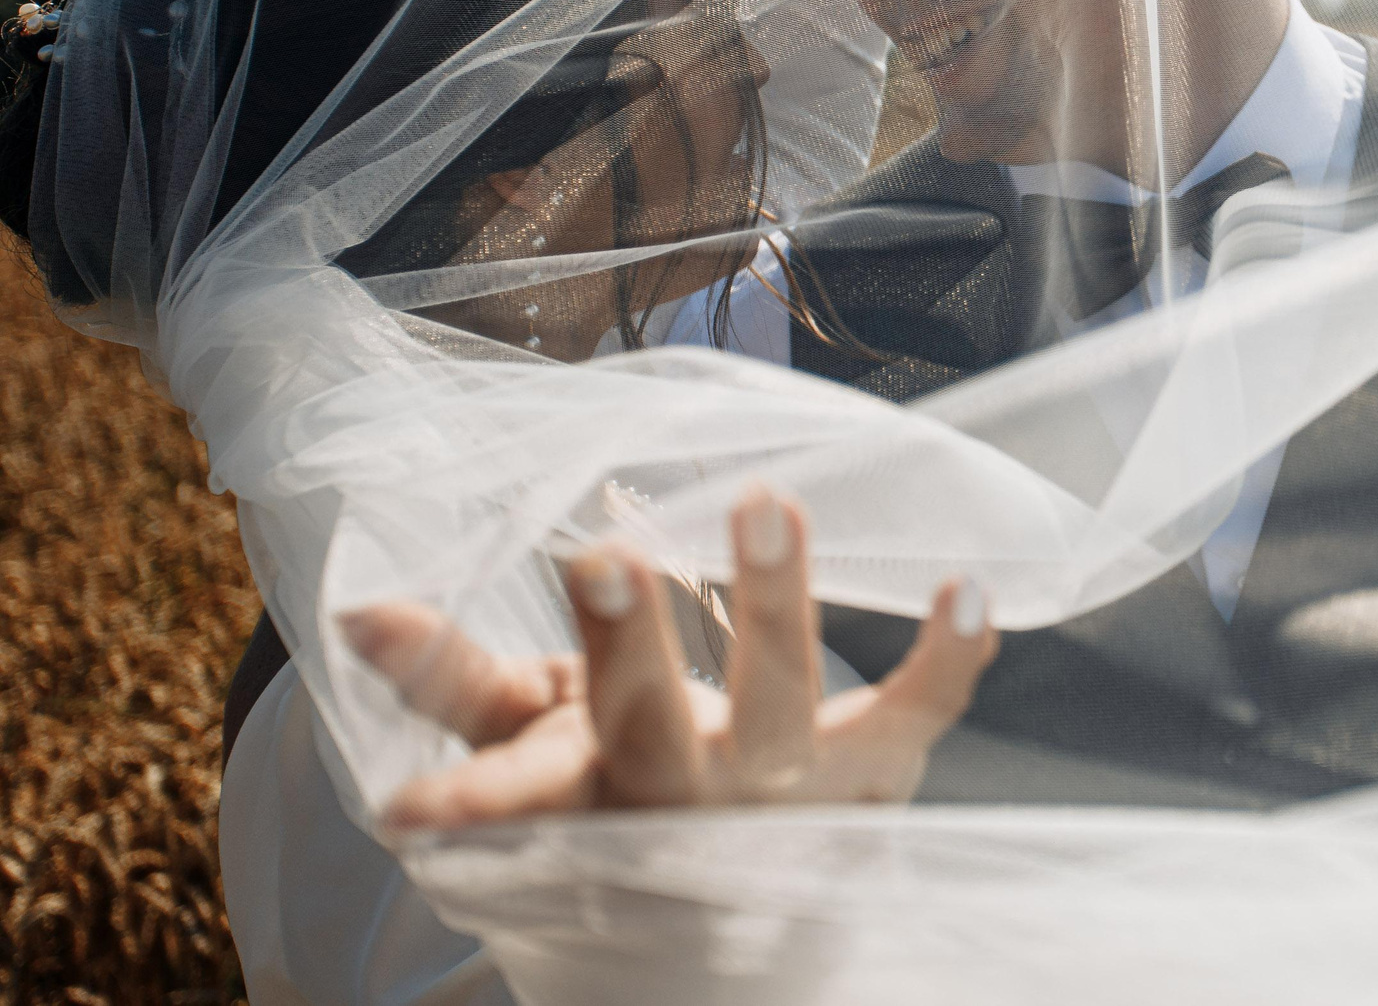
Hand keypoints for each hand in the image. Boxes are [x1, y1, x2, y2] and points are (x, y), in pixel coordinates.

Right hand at [343, 486, 996, 828]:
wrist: (745, 920)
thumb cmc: (625, 795)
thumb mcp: (532, 746)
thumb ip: (452, 681)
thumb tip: (358, 612)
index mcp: (589, 797)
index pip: (517, 798)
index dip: (468, 806)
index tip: (412, 811)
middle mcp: (688, 802)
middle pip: (650, 730)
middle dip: (627, 648)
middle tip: (607, 557)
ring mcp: (788, 792)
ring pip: (783, 706)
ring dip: (776, 608)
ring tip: (768, 504)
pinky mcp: (876, 777)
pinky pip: (919, 718)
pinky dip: (949, 662)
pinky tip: (973, 589)